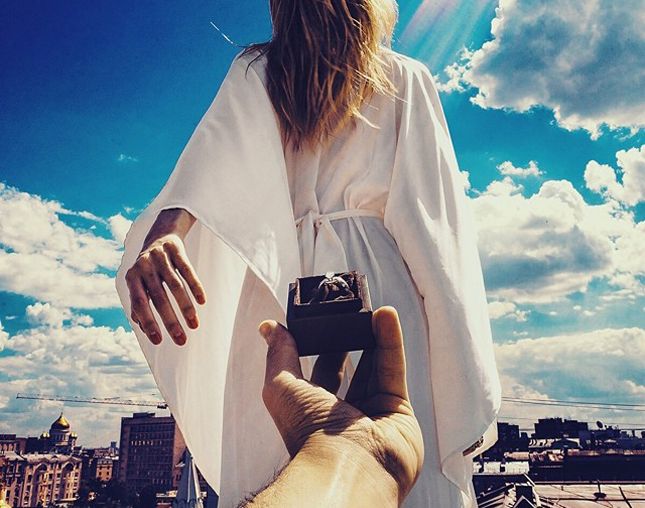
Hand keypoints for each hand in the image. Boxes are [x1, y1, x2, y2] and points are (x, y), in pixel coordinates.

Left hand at [126, 231, 205, 344]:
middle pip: (159, 298)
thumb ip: (139, 303)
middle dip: (170, 321)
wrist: (160, 234)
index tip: (158, 341)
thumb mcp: (139, 282)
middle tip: (181, 340)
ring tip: (194, 325)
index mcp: (132, 278)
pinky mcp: (176, 250)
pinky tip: (202, 302)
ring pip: (175, 286)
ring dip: (185, 307)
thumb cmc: (149, 267)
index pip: (140, 304)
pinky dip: (195, 286)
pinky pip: (187, 271)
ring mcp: (160, 257)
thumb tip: (144, 328)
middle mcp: (144, 266)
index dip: (149, 323)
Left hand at [259, 307, 423, 502]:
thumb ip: (279, 354)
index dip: (322, 345)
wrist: (348, 467)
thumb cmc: (308, 433)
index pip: (320, 371)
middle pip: (352, 368)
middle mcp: (344, 414)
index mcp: (314, 411)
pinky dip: (391, 341)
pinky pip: (393, 370)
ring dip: (374, 334)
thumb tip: (268, 327)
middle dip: (352, 339)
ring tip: (372, 308)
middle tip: (352, 313)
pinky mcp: (398, 411)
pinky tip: (386, 316)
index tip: (324, 319)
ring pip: (375, 366)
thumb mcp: (281, 386)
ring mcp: (373, 413)